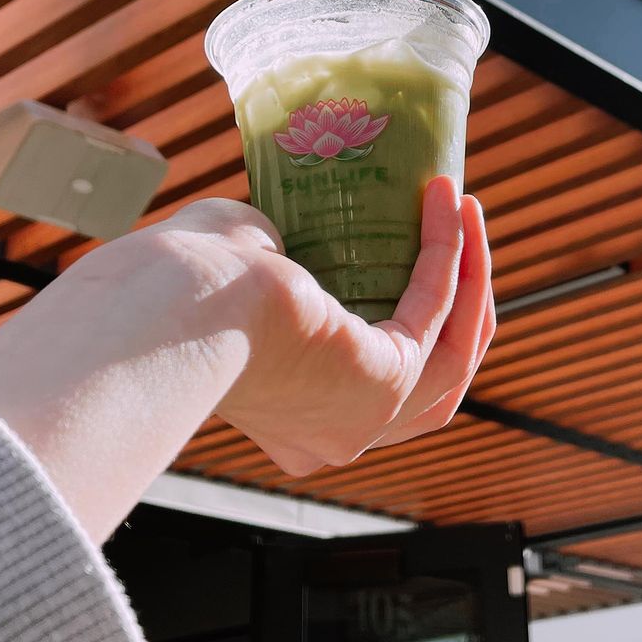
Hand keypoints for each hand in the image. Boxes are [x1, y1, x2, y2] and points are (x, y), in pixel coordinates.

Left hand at [0, 178, 493, 542]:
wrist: (171, 304)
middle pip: (433, 380)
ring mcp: (363, 420)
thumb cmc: (183, 284)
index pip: (374, 389)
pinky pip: (437, 314)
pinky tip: (451, 204)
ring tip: (465, 208)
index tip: (412, 256)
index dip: (409, 323)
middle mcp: (332, 436)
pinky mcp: (385, 383)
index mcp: (291, 422)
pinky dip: (450, 256)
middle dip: (456, 304)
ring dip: (470, 276)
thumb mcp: (245, 270)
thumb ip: (280, 264)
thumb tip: (291, 234)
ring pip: (452, 354)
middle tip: (455, 234)